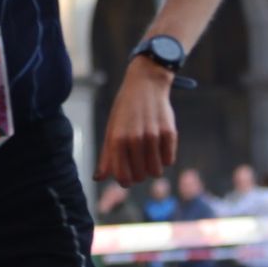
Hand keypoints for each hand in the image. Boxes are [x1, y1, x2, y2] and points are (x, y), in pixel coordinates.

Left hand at [95, 58, 177, 185]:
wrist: (145, 85)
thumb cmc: (124, 111)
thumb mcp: (111, 129)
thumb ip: (106, 155)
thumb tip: (98, 178)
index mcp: (117, 139)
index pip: (122, 176)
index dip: (125, 181)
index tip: (127, 178)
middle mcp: (135, 138)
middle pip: (140, 176)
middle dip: (139, 174)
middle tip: (137, 162)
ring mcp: (153, 136)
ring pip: (156, 172)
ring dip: (152, 168)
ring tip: (148, 156)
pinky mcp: (169, 133)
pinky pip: (169, 160)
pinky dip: (164, 158)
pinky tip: (159, 147)